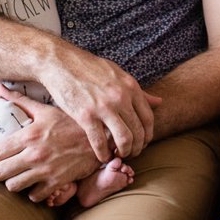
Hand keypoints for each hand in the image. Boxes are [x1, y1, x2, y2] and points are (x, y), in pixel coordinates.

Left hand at [0, 87, 102, 201]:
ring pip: (13, 187)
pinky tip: (37, 183)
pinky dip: (34, 192)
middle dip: (0, 171)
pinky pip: (35, 196)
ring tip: (20, 175)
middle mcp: (34, 154)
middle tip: (6, 167)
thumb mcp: (45, 109)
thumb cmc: (71, 122)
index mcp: (29, 135)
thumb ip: (19, 100)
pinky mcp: (58, 182)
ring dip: (15, 182)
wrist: (101, 137)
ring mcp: (46, 170)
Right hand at [32, 40, 154, 159]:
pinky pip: (100, 142)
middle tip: (131, 153)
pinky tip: (101, 156)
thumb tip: (159, 102)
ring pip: (124, 139)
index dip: (147, 135)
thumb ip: (138, 91)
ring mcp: (103, 107)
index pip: (148, 118)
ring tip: (118, 155)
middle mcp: (120, 98)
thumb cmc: (89, 68)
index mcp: (130, 87)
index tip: (143, 143)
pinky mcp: (85, 116)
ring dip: (123, 152)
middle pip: (138, 131)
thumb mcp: (118, 74)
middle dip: (137, 147)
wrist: (60, 63)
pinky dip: (103, 153)